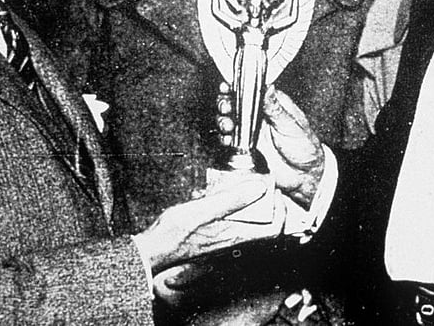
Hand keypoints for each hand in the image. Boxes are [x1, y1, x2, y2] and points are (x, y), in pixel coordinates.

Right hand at [134, 175, 283, 272]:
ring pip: (246, 220)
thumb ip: (232, 198)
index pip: (273, 230)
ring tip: (230, 186)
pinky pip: (230, 220)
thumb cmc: (174, 233)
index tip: (274, 191)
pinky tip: (209, 195)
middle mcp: (234, 240)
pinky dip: (225, 205)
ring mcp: (224, 239)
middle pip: (262, 223)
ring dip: (242, 201)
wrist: (153, 250)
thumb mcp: (204, 209)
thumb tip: (258, 187)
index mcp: (236, 235)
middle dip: (262, 201)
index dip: (280, 211)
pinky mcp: (214, 236)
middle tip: (256, 183)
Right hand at [215, 84, 323, 207]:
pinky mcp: (247, 148)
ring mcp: (252, 132)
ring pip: (230, 121)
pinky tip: (227, 140)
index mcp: (271, 105)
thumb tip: (268, 87)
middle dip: (226, 103)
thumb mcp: (292, 125)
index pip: (251, 91)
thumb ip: (276, 109)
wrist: (305, 175)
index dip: (237, 87)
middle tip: (225, 107)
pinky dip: (225, 139)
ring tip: (227, 125)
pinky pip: (231, 141)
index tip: (226, 87)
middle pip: (236, 104)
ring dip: (224, 120)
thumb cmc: (305, 146)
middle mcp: (259, 117)